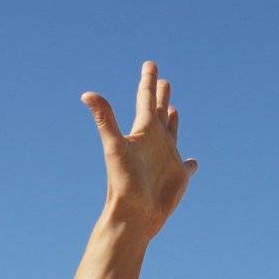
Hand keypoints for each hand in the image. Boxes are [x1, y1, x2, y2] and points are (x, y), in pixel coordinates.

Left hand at [80, 61, 197, 240]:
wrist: (133, 215)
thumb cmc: (123, 182)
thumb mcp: (114, 146)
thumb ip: (104, 119)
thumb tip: (86, 94)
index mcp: (143, 132)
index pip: (145, 100)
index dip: (148, 81)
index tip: (150, 64)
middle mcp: (155, 142)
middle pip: (159, 112)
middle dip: (161, 96)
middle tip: (164, 80)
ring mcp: (166, 158)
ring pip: (171, 133)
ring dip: (172, 120)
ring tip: (173, 108)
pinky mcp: (177, 176)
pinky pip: (186, 167)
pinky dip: (190, 164)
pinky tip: (193, 162)